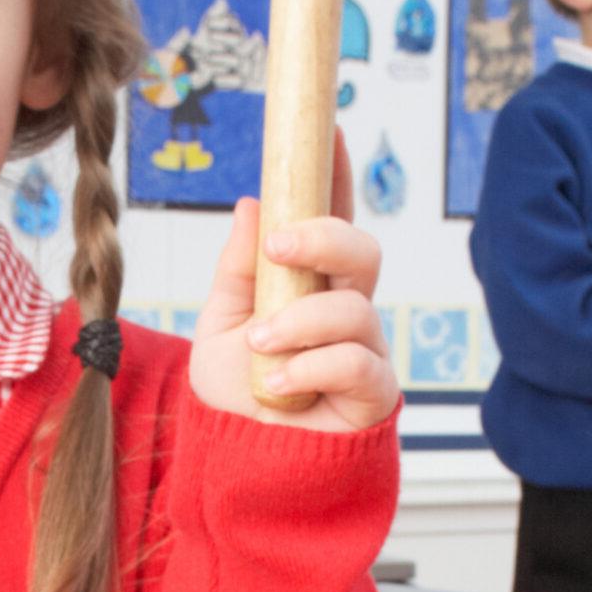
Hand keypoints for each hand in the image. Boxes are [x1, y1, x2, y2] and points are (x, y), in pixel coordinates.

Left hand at [190, 136, 395, 430]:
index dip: (335, 175)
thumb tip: (254, 203)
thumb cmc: (237, 396)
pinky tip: (278, 384)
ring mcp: (362, 351)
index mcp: (310, 283)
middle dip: (323, 239)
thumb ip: (238, 269)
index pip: (331, 220)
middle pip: (364, 251)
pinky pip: (358, 364)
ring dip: (302, 321)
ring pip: (358, 309)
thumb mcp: (220, 324)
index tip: (331, 128)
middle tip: (276, 250)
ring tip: (261, 345)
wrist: (240, 463)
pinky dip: (312, 368)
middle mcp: (344, 310)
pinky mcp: (371, 396)